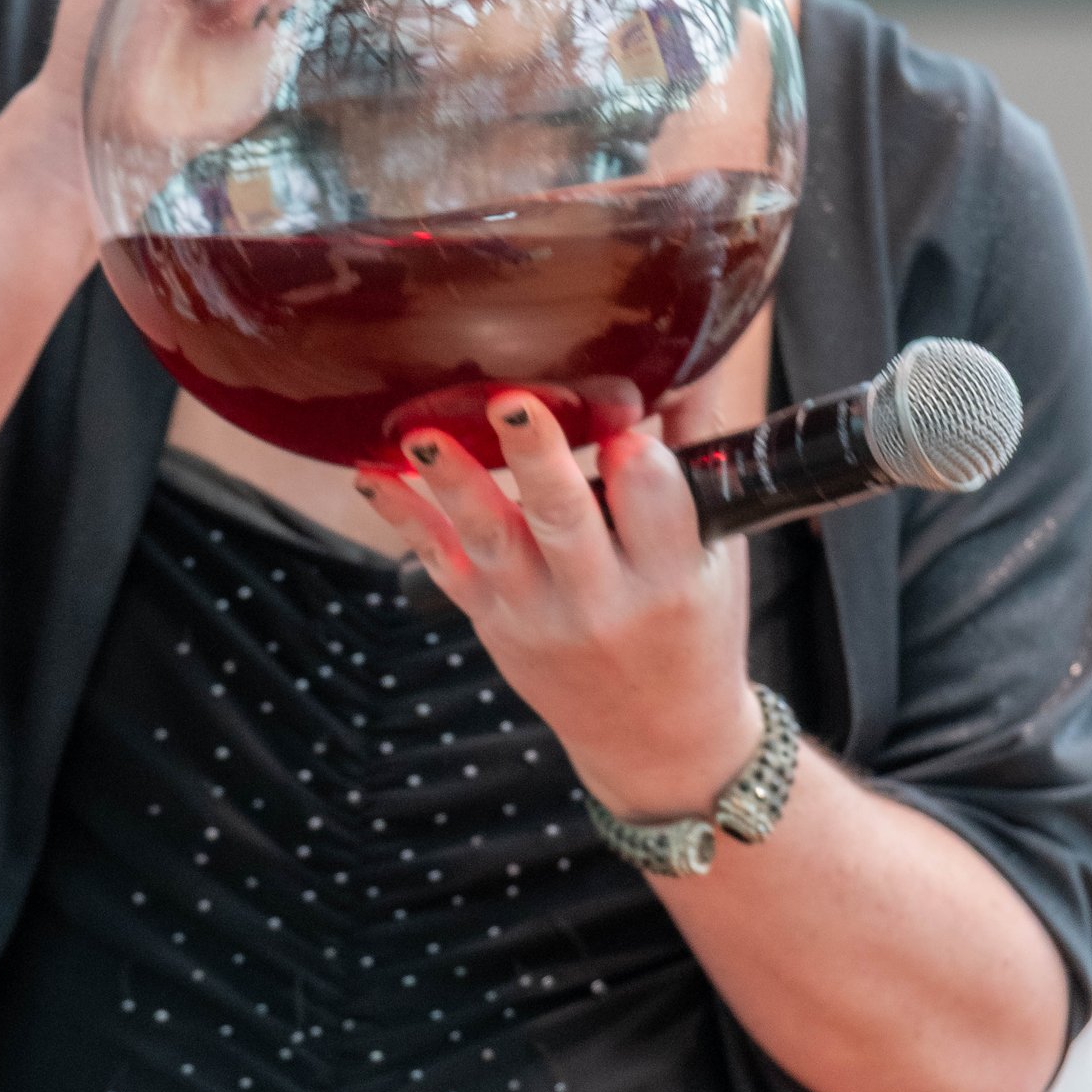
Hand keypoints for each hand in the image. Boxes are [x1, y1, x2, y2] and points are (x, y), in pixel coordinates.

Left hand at [358, 392, 766, 823]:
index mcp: (671, 577)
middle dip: (535, 459)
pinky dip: (405, 519)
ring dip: (452, 481)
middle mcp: (600, 600)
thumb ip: (699, 453)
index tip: (624, 420)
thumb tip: (691, 355)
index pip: (654, 505)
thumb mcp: (719, 551)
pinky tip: (372, 475)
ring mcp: (536, 613)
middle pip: (562, 518)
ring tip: (420, 433)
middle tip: (510, 403)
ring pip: (488, 539)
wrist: (656, 736)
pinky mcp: (490, 620)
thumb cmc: (693, 625)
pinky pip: (441, 566)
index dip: (637, 460)